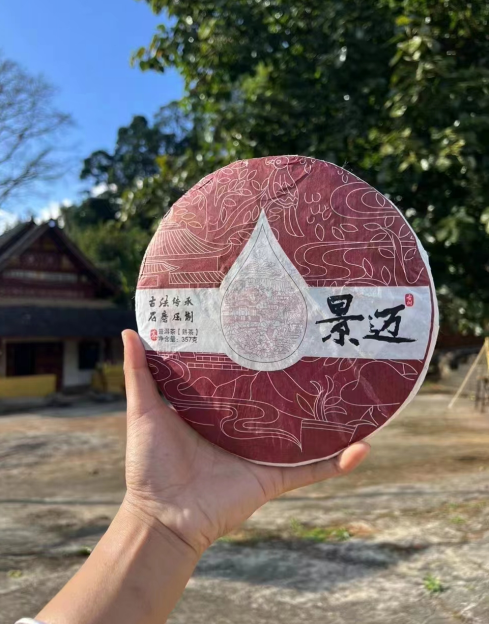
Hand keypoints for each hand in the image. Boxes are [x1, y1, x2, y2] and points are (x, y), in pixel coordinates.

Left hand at [122, 329, 369, 556]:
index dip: (261, 353)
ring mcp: (264, 453)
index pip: (246, 376)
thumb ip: (140, 372)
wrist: (160, 517)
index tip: (277, 325)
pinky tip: (364, 446)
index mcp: (219, 409)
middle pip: (282, 401)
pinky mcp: (274, 477)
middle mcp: (246, 427)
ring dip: (334, 418)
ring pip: (307, 432)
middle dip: (304, 380)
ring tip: (360, 392)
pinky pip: (313, 470)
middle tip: (325, 347)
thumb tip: (130, 329)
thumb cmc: (149, 464)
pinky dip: (339, 462)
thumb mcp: (143, 410)